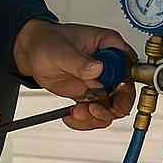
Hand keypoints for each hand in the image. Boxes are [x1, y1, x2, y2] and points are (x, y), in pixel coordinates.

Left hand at [14, 20, 137, 130]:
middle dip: (112, 107)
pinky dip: (86, 120)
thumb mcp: (61, 50)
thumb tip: (97, 68)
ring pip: (112, 108)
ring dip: (96, 116)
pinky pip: (97, 114)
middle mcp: (109, 66)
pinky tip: (72, 116)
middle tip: (94, 110)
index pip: (129, 68)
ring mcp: (101, 82)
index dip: (125, 84)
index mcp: (109, 46)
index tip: (112, 93)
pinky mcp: (91, 95)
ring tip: (77, 113)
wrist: (33, 53)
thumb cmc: (48, 42)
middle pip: (126, 93)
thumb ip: (79, 61)